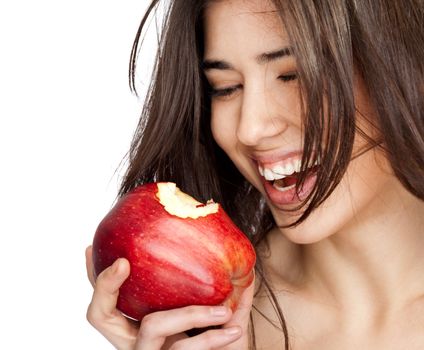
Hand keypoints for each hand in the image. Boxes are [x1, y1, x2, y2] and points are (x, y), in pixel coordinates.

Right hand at [85, 245, 254, 348]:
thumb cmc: (211, 341)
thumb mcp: (205, 313)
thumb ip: (204, 289)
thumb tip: (219, 251)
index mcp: (136, 327)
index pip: (103, 302)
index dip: (97, 278)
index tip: (98, 248)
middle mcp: (133, 342)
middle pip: (99, 315)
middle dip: (107, 285)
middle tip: (123, 262)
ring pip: (153, 325)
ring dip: (192, 313)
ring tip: (224, 311)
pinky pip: (186, 349)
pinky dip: (212, 338)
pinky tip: (234, 329)